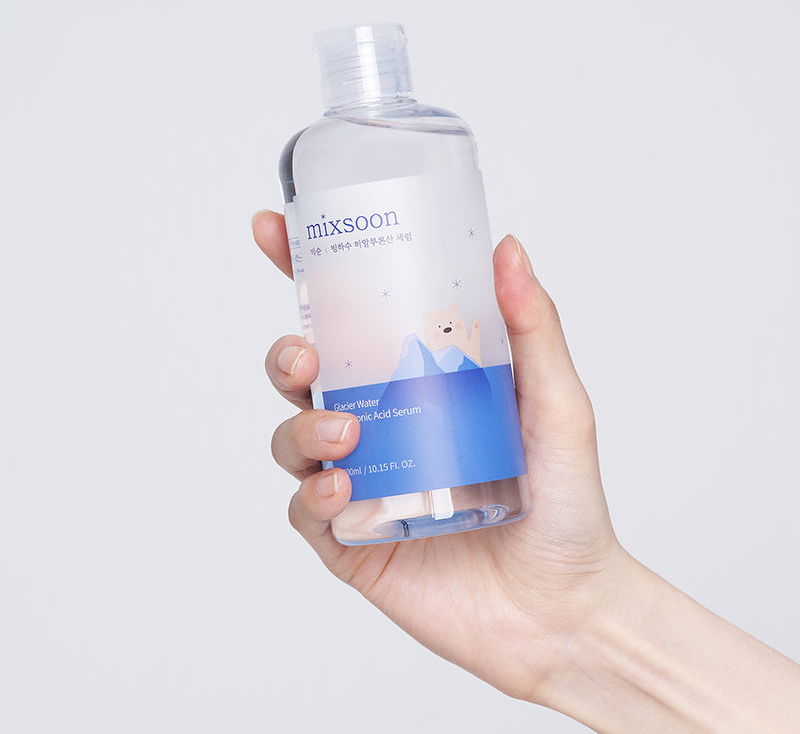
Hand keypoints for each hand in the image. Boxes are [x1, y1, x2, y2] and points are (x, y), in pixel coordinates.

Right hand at [253, 209, 626, 701]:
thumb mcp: (556, 404)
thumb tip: (507, 248)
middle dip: (286, 355)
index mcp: (417, 381)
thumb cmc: (565, 505)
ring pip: (293, 438)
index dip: (305, 274)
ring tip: (346, 436)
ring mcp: (363, 481)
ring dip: (300, 428)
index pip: (352, 320)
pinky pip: (306, 508)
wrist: (563, 610)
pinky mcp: (352, 538)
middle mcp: (383, 424)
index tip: (273, 231)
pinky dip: (311, 494)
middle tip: (307, 357)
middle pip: (304, 375)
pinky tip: (341, 490)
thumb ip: (533, 328)